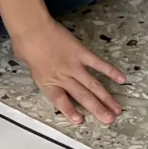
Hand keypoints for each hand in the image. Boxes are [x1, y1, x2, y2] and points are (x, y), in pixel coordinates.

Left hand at [9, 18, 127, 125]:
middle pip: (82, 96)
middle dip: (97, 110)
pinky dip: (111, 71)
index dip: (70, 111)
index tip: (80, 121)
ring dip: (106, 98)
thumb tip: (47, 76)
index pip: (60, 101)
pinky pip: (98, 64)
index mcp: (47, 82)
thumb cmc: (26, 45)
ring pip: (93, 85)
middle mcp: (62, 77)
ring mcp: (73, 65)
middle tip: (109, 120)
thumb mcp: (29, 67)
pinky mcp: (81, 53)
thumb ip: (41, 75)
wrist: (32, 27)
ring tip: (117, 109)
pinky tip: (121, 79)